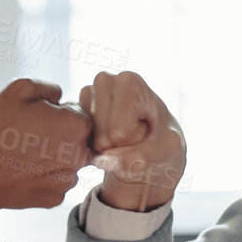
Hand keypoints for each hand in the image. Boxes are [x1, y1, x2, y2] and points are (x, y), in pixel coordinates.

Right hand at [0, 78, 93, 211]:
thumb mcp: (18, 90)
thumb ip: (49, 88)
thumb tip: (60, 97)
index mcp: (77, 125)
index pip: (78, 112)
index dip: (56, 112)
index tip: (35, 118)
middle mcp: (81, 155)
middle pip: (76, 139)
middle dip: (58, 134)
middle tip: (28, 136)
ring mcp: (69, 180)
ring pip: (66, 161)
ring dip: (52, 156)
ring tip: (23, 154)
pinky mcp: (56, 198)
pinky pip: (55, 182)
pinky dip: (43, 176)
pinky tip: (22, 171)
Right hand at [79, 70, 185, 211]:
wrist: (150, 147)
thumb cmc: (163, 144)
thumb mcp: (166, 151)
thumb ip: (142, 156)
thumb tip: (104, 160)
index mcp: (130, 81)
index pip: (120, 131)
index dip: (133, 139)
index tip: (145, 130)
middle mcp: (104, 81)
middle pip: (102, 136)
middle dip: (117, 144)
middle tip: (132, 136)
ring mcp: (86, 96)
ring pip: (87, 141)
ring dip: (103, 148)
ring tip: (120, 138)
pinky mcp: (75, 112)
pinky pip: (76, 143)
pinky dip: (91, 150)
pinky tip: (106, 142)